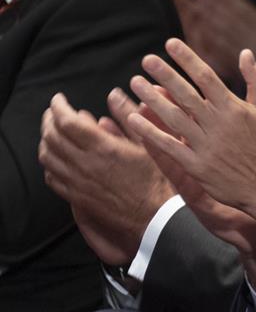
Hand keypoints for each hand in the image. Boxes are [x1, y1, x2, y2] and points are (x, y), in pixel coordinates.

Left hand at [38, 90, 174, 265]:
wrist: (151, 215)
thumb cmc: (153, 180)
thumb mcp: (146, 143)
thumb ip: (127, 117)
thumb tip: (114, 96)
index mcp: (103, 148)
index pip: (67, 121)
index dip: (58, 107)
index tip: (59, 99)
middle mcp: (85, 164)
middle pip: (52, 136)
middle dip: (48, 119)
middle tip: (53, 112)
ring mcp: (77, 181)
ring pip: (47, 156)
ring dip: (45, 139)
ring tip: (52, 131)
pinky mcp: (76, 195)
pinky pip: (51, 176)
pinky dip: (49, 162)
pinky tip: (57, 157)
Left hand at [124, 39, 255, 231]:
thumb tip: (246, 52)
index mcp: (233, 109)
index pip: (206, 77)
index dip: (188, 59)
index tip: (171, 44)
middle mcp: (217, 124)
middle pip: (186, 94)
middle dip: (165, 74)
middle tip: (146, 59)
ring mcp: (205, 146)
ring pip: (173, 117)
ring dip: (152, 99)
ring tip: (135, 83)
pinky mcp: (196, 166)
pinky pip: (169, 145)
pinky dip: (150, 132)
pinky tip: (134, 118)